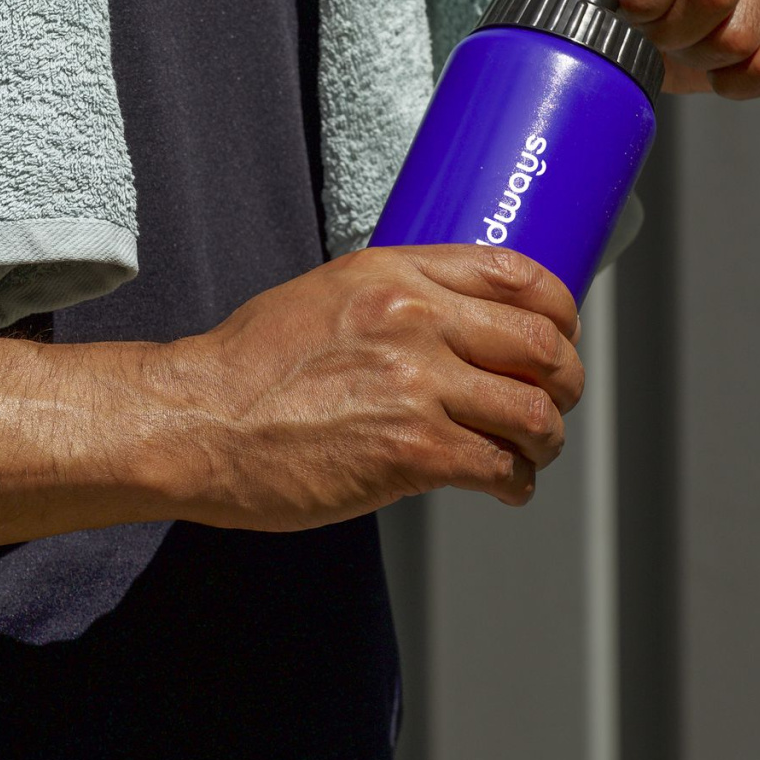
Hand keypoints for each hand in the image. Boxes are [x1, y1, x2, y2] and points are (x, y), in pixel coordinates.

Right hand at [141, 244, 582, 528]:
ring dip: (546, 440)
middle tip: (555, 403)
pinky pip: (501, 467)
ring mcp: (417, 385)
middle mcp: (414, 318)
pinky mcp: (413, 450)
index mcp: (393, 273)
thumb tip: (449, 326)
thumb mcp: (322, 297)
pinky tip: (503, 486)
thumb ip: (391, 301)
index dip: (559, 311)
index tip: (560, 334)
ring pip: (534, 412)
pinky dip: (516, 483)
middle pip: (542, 345)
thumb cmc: (245, 371)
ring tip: (528, 454)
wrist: (195, 424)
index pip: (516, 274)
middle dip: (565, 382)